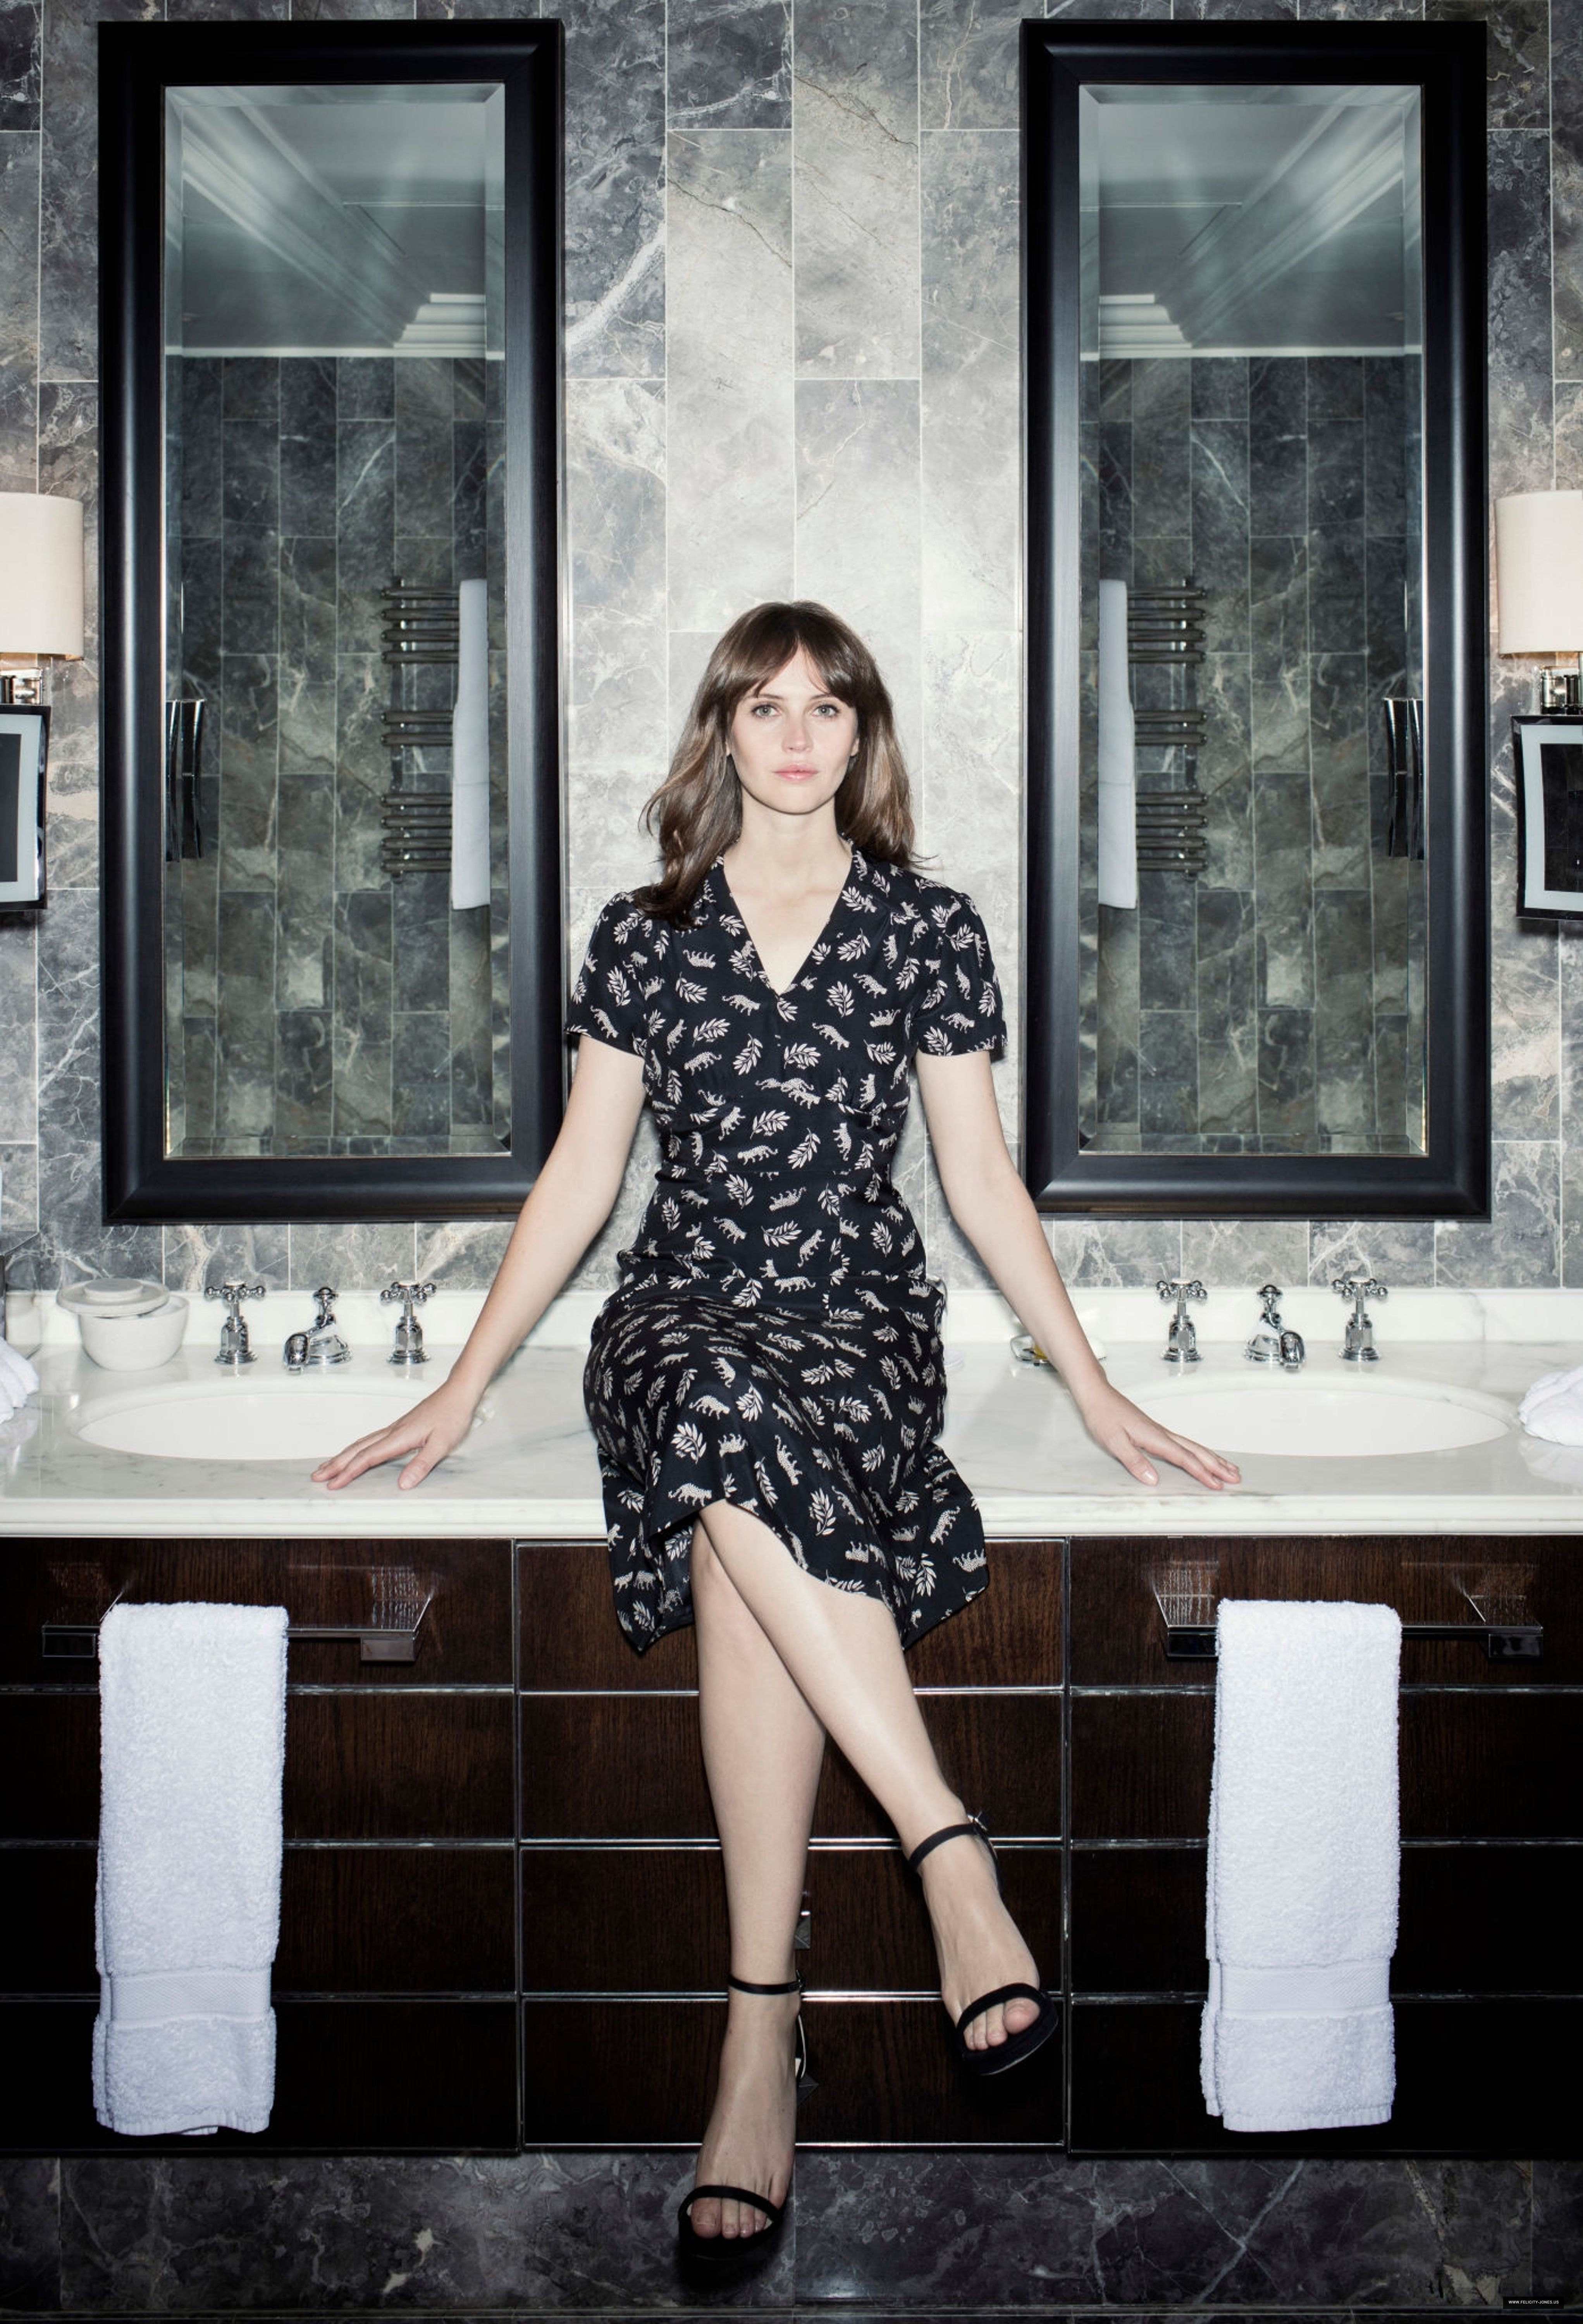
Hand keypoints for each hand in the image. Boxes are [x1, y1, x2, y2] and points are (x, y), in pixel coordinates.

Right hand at [311, 1383, 478, 1492]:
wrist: (458, 1393)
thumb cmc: (452, 1415)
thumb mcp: (442, 1444)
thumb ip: (421, 1464)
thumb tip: (403, 1484)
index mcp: (400, 1436)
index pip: (368, 1457)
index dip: (349, 1472)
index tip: (334, 1484)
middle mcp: (393, 1431)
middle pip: (357, 1449)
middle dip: (336, 1464)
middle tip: (318, 1476)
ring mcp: (395, 1428)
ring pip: (362, 1443)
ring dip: (343, 1455)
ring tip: (328, 1466)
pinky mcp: (400, 1427)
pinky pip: (371, 1440)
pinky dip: (356, 1448)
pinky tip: (355, 1453)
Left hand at [1073, 1381, 1239, 1491]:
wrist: (1096, 1396)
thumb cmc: (1103, 1416)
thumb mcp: (1114, 1442)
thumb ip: (1134, 1461)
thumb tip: (1153, 1479)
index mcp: (1154, 1437)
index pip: (1184, 1458)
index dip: (1202, 1473)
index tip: (1217, 1485)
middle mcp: (1161, 1433)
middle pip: (1196, 1451)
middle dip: (1217, 1465)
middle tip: (1235, 1477)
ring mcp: (1160, 1432)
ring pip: (1192, 1446)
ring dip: (1212, 1458)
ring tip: (1228, 1468)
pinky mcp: (1155, 1431)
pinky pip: (1183, 1444)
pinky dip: (1197, 1452)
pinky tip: (1200, 1456)